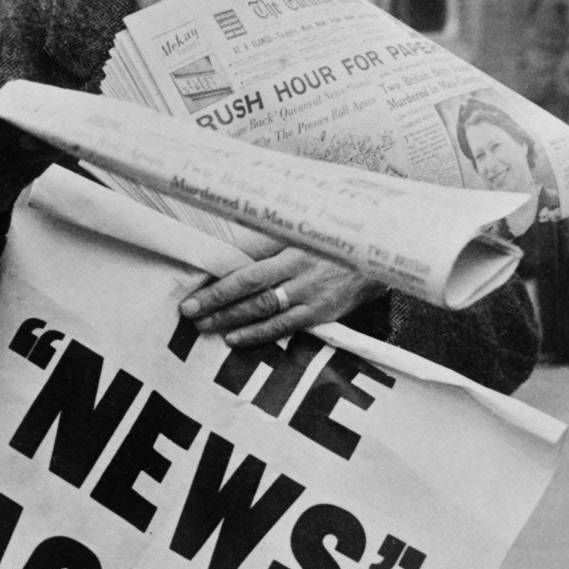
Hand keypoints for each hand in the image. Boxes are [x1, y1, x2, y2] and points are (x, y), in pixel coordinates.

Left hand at [178, 248, 376, 345]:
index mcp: (292, 241)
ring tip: (204, 325)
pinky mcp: (319, 312)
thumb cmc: (335, 242)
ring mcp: (309, 291)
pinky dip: (256, 333)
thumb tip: (233, 251)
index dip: (220, 271)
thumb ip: (271, 239)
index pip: (248, 257)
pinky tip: (234, 338)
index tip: (195, 281)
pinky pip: (283, 326)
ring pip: (262, 307)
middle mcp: (299, 265)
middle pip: (249, 283)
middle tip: (188, 310)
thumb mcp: (305, 230)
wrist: (380, 257)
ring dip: (230, 317)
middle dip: (216, 298)